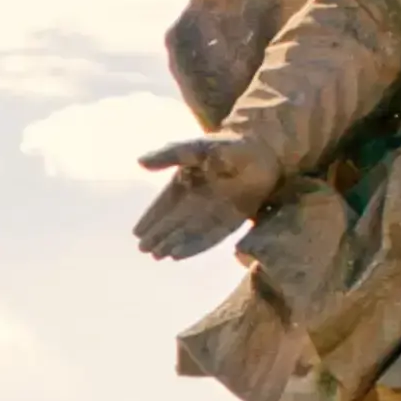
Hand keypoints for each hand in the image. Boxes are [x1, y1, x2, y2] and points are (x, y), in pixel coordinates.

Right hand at [133, 138, 258, 259]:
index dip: (152, 218)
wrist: (263, 151)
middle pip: (176, 221)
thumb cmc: (230, 145)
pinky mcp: (234, 219)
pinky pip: (212, 236)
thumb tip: (140, 162)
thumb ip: (170, 156)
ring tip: (158, 255)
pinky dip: (196, 245)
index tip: (137, 233)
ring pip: (191, 231)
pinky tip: (179, 255)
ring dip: (175, 243)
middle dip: (160, 235)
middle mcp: (200, 199)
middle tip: (144, 249)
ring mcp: (217, 210)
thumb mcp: (195, 149)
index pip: (166, 204)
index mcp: (187, 181)